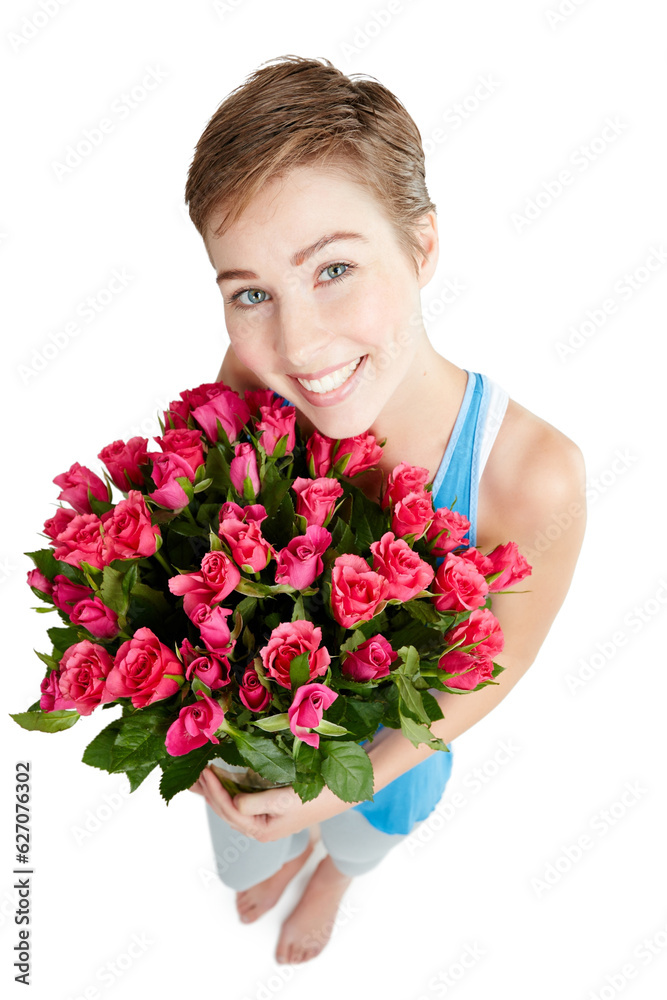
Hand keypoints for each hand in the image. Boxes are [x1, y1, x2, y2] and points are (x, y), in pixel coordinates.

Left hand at [189, 768, 349, 841]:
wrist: (344, 791)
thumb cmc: (317, 795)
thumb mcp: (285, 800)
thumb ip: (256, 803)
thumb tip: (234, 801)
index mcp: (262, 830)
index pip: (229, 809)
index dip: (214, 790)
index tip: (204, 771)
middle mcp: (260, 828)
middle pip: (226, 810)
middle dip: (208, 792)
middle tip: (193, 773)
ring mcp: (265, 820)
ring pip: (232, 806)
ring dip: (215, 792)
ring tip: (199, 780)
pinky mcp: (270, 809)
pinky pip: (242, 801)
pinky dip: (228, 790)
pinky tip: (222, 781)